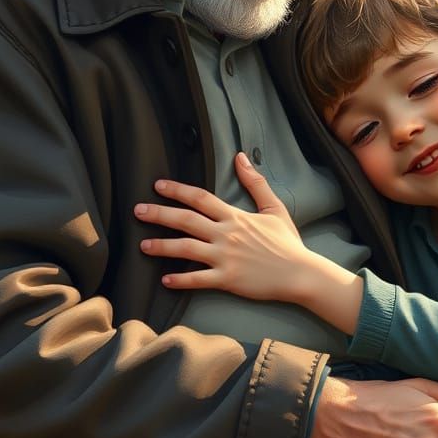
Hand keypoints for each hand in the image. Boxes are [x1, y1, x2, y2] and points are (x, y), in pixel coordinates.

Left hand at [135, 152, 313, 300]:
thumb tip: (240, 157)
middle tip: (138, 210)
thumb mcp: (274, 208)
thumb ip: (255, 183)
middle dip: (159, 214)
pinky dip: (180, 279)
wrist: (300, 273)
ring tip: (143, 245)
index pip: (200, 198)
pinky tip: (165, 279)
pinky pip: (198, 280)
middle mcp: (226, 235)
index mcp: (235, 217)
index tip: (158, 185)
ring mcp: (225, 258)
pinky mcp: (227, 280)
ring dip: (161, 246)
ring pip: (185, 249)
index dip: (177, 190)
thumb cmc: (287, 243)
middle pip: (185, 220)